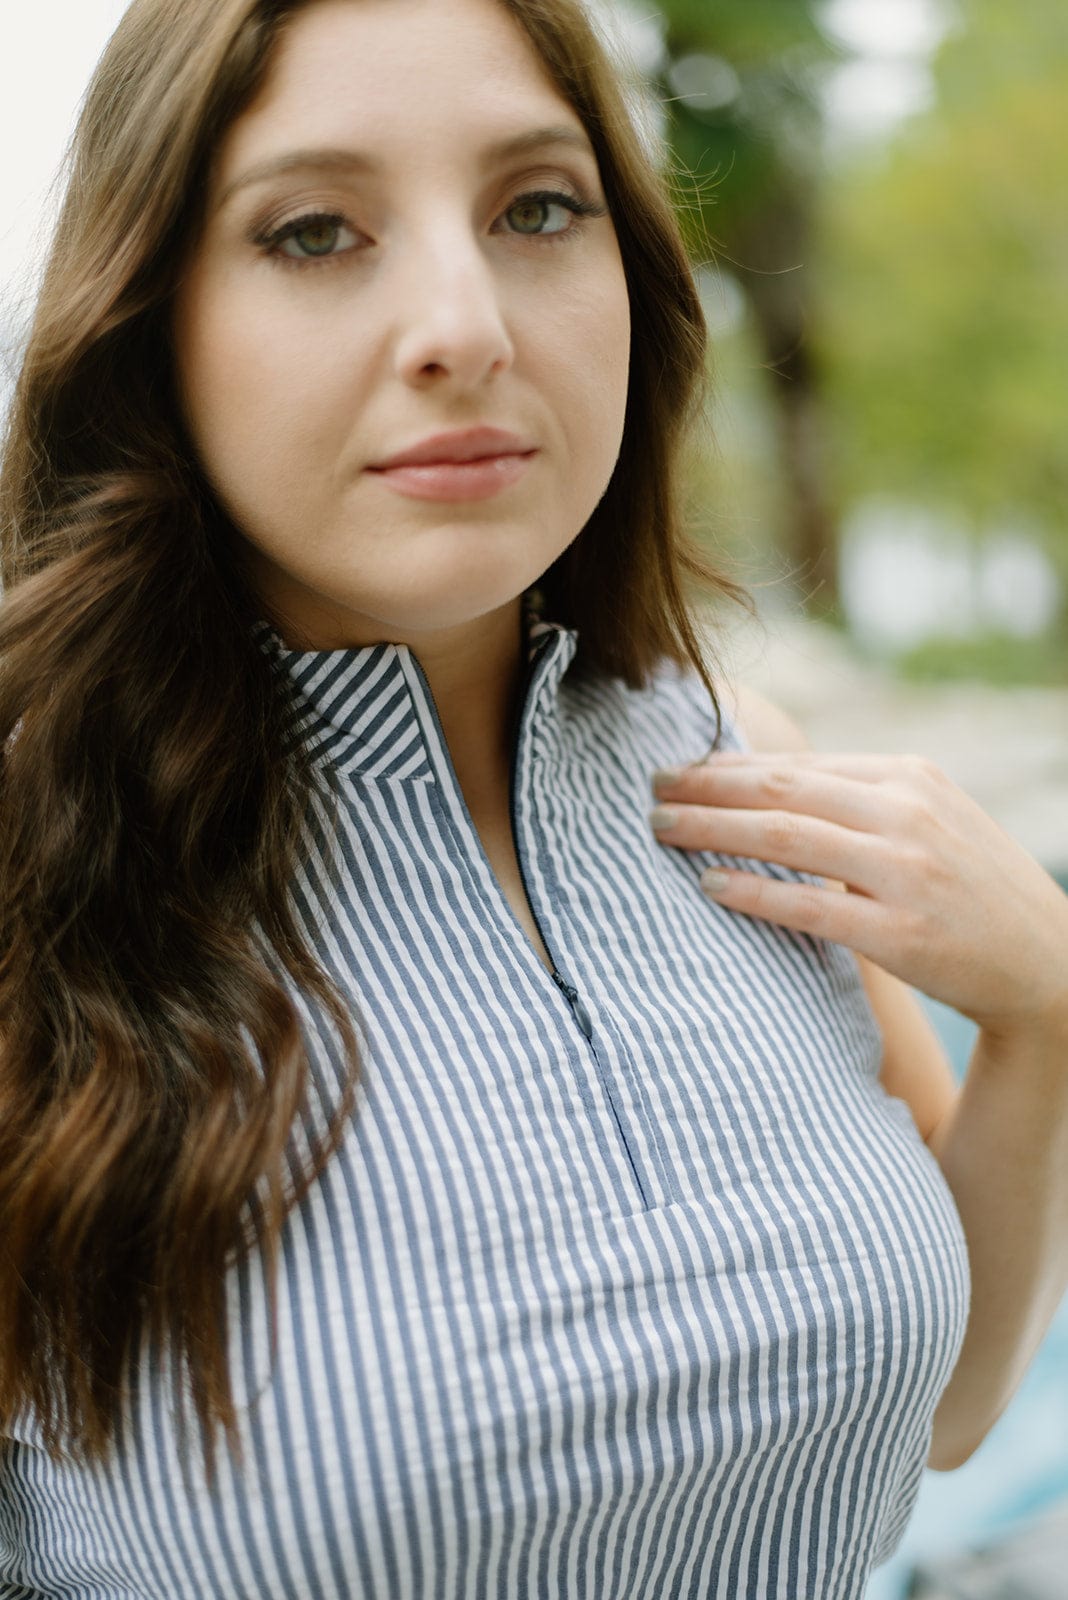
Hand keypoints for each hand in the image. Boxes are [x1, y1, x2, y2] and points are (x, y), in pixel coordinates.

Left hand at [649, 752, 1067, 1040]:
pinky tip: (708, 884)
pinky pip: (808, 905)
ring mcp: (905, 871)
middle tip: (650, 788)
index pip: (799, 765)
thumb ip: (862, 799)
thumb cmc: (972, 888)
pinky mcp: (901, 930)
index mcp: (909, 778)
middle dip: (707, 787)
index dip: (730, 766)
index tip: (681, 768)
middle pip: (780, 789)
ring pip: (785, 836)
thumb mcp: (929, 819)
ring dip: (712, 829)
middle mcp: (906, 813)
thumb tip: (772, 785)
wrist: (1047, 962)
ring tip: (660, 827)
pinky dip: (752, 891)